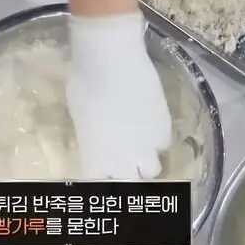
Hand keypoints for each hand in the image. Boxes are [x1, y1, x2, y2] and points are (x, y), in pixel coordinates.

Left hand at [66, 11, 172, 178]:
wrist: (111, 59)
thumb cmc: (82, 82)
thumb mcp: (79, 115)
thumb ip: (90, 136)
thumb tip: (96, 134)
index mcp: (94, 160)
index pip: (100, 186)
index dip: (101, 180)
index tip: (101, 173)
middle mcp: (122, 161)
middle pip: (131, 185)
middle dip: (128, 177)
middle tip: (124, 163)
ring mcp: (146, 147)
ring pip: (152, 169)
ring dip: (146, 161)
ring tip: (140, 146)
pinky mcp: (165, 128)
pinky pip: (164, 144)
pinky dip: (158, 139)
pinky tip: (150, 124)